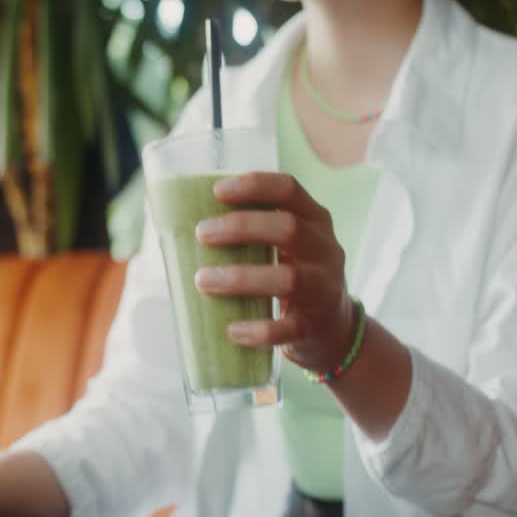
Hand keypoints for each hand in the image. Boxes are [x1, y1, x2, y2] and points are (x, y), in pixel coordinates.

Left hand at [193, 172, 356, 372]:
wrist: (334, 329)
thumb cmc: (294, 275)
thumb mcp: (288, 246)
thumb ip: (254, 231)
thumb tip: (182, 222)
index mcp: (315, 221)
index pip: (290, 190)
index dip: (255, 186)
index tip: (217, 191)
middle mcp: (325, 250)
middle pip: (289, 229)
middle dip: (241, 228)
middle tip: (201, 233)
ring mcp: (323, 289)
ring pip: (288, 279)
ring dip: (241, 278)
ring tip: (203, 280)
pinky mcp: (315, 326)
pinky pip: (288, 328)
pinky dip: (258, 330)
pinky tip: (232, 330)